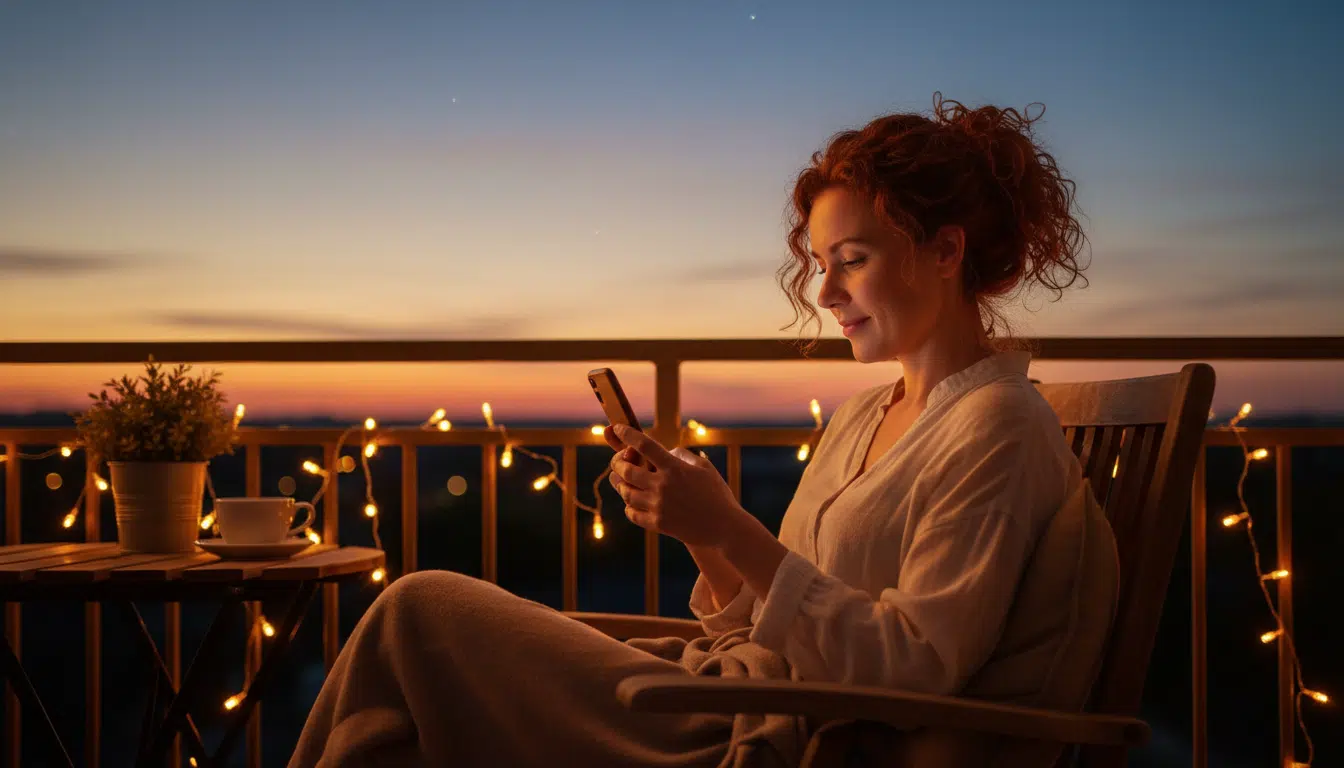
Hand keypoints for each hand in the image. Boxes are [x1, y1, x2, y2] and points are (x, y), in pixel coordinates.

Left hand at [604, 424, 745, 547]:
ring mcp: (659, 506)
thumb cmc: (717, 494)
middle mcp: (663, 485)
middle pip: (626, 469)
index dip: (628, 434)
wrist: (725, 527)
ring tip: (622, 481)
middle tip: (616, 461)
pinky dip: (629, 506)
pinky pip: (632, 514)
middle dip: (616, 462)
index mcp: (674, 467)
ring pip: (626, 492)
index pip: (644, 445)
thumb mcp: (704, 467)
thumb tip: (665, 452)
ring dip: (621, 485)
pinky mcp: (658, 524)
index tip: (618, 427)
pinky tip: (633, 502)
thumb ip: (682, 455)